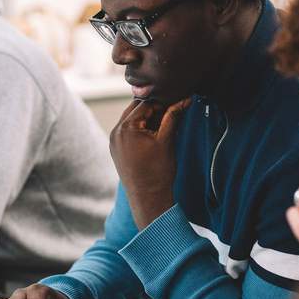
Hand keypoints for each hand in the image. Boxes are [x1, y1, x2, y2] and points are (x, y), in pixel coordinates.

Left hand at [109, 98, 190, 228]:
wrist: (148, 199)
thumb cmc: (158, 171)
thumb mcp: (167, 140)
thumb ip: (173, 116)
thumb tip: (185, 99)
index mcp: (126, 127)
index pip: (145, 103)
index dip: (162, 102)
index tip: (175, 103)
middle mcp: (115, 132)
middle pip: (135, 109)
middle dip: (153, 108)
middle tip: (171, 112)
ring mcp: (114, 141)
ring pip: (132, 119)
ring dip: (147, 118)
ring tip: (164, 124)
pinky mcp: (116, 149)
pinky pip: (128, 131)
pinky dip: (140, 128)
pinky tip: (154, 134)